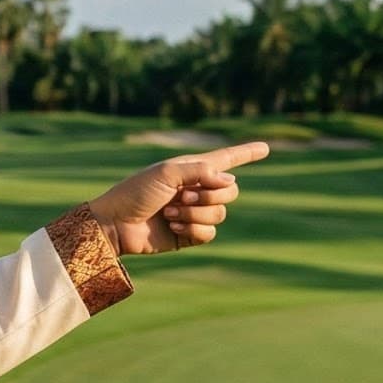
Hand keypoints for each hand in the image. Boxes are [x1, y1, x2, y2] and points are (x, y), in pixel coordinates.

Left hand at [87, 142, 270, 254]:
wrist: (116, 224)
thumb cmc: (136, 192)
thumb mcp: (166, 172)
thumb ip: (200, 171)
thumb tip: (231, 183)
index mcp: (192, 169)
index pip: (226, 159)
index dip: (247, 153)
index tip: (266, 147)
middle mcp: (197, 189)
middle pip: (230, 191)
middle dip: (209, 195)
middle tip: (182, 195)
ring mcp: (194, 212)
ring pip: (220, 213)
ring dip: (196, 213)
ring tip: (170, 212)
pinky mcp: (190, 234)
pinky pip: (210, 232)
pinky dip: (193, 228)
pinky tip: (173, 226)